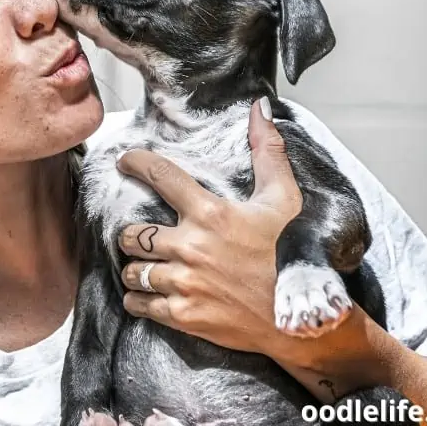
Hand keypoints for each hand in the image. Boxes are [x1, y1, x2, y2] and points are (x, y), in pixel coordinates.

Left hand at [116, 97, 302, 357]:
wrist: (302, 318)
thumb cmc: (293, 254)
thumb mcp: (285, 199)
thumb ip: (268, 152)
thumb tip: (260, 108)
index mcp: (210, 213)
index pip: (160, 176)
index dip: (136, 163)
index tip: (124, 161)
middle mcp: (190, 247)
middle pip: (133, 233)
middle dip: (133, 234)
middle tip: (142, 235)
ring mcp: (185, 283)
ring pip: (132, 270)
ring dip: (134, 267)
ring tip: (144, 266)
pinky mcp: (183, 315)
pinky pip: (140, 304)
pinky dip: (138, 298)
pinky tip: (146, 294)